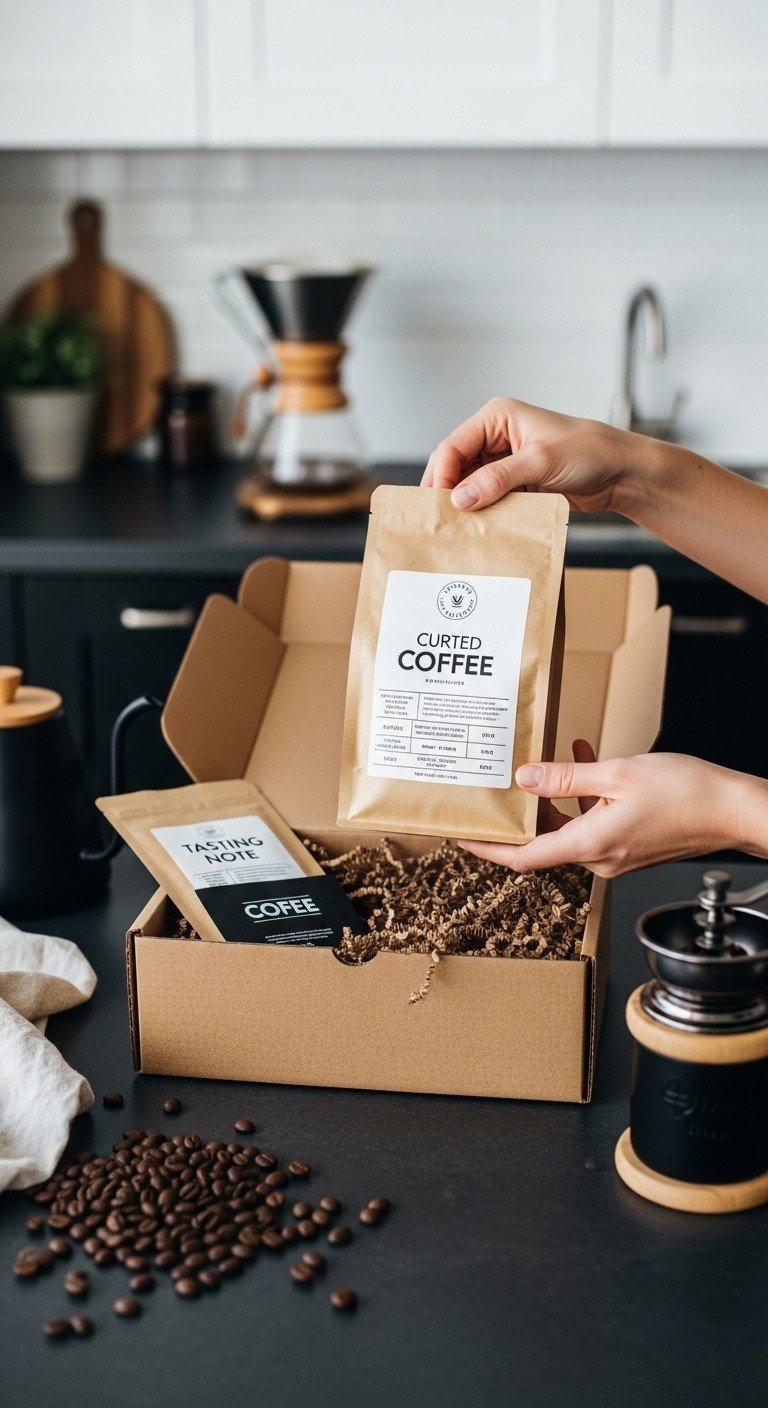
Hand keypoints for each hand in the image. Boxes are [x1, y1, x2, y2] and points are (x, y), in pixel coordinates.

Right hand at [422, 396, 650, 514]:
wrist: (619, 472)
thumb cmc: (588, 452)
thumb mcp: (540, 462)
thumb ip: (498, 479)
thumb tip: (461, 499)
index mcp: (497, 417)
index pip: (453, 446)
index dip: (442, 476)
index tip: (440, 505)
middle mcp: (495, 437)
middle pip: (456, 466)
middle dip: (448, 491)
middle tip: (440, 520)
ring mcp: (503, 461)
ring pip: (469, 484)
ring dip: (465, 505)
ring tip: (457, 527)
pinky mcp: (514, 481)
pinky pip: (487, 498)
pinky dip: (482, 512)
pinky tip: (478, 527)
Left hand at [458, 743, 765, 876]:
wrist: (734, 810)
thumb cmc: (687, 794)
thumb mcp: (617, 774)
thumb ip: (567, 776)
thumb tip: (526, 777)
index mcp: (589, 846)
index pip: (523, 857)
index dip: (488, 847)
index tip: (463, 835)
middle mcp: (599, 858)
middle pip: (543, 841)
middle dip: (523, 811)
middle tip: (500, 786)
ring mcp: (615, 854)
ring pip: (569, 826)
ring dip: (557, 795)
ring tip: (553, 757)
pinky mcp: (630, 845)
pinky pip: (593, 821)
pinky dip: (584, 796)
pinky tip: (587, 759)